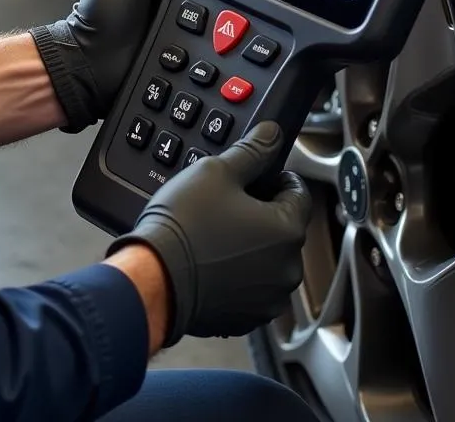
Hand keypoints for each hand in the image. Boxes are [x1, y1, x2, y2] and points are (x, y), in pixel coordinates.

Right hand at [108, 122, 311, 345]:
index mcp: (287, 230)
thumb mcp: (216, 172)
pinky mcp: (247, 318)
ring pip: (268, 259)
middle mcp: (287, 268)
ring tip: (216, 232)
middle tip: (227, 202)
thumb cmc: (184, 227)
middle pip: (284, 227)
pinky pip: (251, 287)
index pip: (299, 192)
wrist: (155, 279)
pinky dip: (238, 273)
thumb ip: (252, 152)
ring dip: (251, 245)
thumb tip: (271, 135)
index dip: (276, 177)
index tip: (256, 175)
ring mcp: (268, 298)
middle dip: (261, 212)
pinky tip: (212, 259)